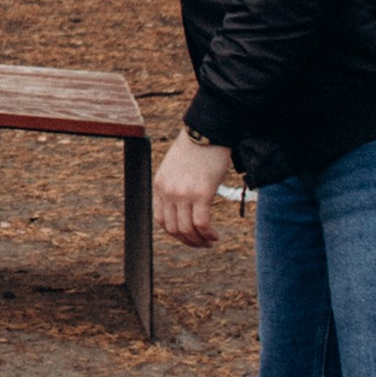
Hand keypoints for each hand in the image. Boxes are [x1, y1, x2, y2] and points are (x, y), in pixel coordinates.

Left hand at [154, 131, 236, 247]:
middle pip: (174, 229)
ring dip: (199, 241)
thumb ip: (173, 185)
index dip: (175, 233)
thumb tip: (181, 205)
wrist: (206, 132)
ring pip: (188, 230)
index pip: (161, 220)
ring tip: (210, 242)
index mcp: (160, 185)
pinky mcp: (202, 194)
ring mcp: (184, 194)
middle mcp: (168, 192)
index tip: (187, 235)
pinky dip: (209, 235)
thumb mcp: (174, 167)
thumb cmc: (195, 149)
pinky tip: (215, 236)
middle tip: (201, 244)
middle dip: (188, 241)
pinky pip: (202, 224)